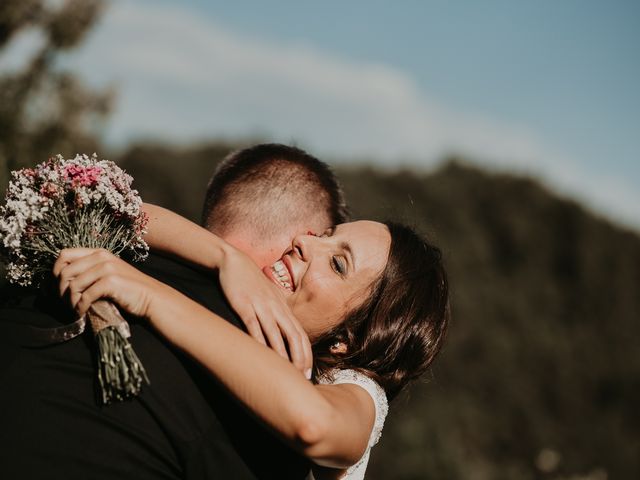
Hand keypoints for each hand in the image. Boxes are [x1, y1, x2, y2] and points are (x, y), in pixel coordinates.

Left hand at [54, 248, 159, 317]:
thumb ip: (89, 272)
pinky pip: (85, 296)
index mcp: (98, 252)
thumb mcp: (108, 274)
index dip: (56, 271)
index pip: (64, 255)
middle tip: (67, 304)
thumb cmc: (128, 289)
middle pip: (65, 271)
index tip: (61, 288)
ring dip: (71, 302)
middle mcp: (101, 256)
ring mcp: (106, 268)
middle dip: (61, 291)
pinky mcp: (111, 281)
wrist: (151, 298)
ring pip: (73, 285)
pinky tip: (83, 313)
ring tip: (76, 310)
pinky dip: (80, 308)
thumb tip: (62, 282)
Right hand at [218, 245, 312, 378]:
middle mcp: (277, 308)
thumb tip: (287, 337)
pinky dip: (258, 341)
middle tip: (301, 377)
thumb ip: (280, 316)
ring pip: (275, 334)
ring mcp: (261, 306)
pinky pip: (253, 325)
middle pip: (294, 336)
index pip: (301, 335)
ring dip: (281, 354)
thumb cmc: (254, 284)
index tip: (308, 373)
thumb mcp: (271, 299)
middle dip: (299, 358)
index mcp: (284, 309)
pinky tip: (259, 354)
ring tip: (284, 372)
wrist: (235, 262)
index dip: (306, 355)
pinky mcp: (244, 304)